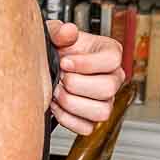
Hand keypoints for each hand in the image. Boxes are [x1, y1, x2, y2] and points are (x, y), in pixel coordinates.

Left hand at [45, 22, 125, 136]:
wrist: (47, 66)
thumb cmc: (57, 48)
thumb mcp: (54, 33)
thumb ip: (59, 31)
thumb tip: (67, 31)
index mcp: (110, 53)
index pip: (112, 60)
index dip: (86, 63)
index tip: (65, 62)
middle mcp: (113, 78)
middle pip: (108, 88)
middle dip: (76, 84)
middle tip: (59, 78)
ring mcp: (105, 100)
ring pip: (101, 112)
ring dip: (72, 103)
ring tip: (57, 92)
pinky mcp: (92, 119)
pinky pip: (86, 127)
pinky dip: (67, 119)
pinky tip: (57, 105)